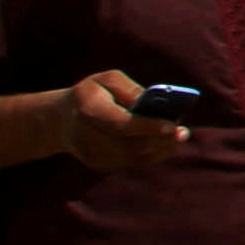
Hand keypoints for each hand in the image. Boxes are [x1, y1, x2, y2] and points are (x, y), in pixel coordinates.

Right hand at [58, 70, 189, 173]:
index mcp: (89, 111)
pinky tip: (164, 144)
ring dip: (160, 149)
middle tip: (183, 131)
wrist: (62, 120)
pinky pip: (131, 163)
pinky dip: (152, 155)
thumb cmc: (91, 94)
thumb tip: (154, 102)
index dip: (148, 127)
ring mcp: (92, 154)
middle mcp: (88, 137)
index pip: (121, 125)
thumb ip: (129, 89)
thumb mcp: (107, 80)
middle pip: (130, 146)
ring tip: (178, 136)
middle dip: (160, 140)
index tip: (172, 125)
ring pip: (133, 158)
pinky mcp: (99, 164)